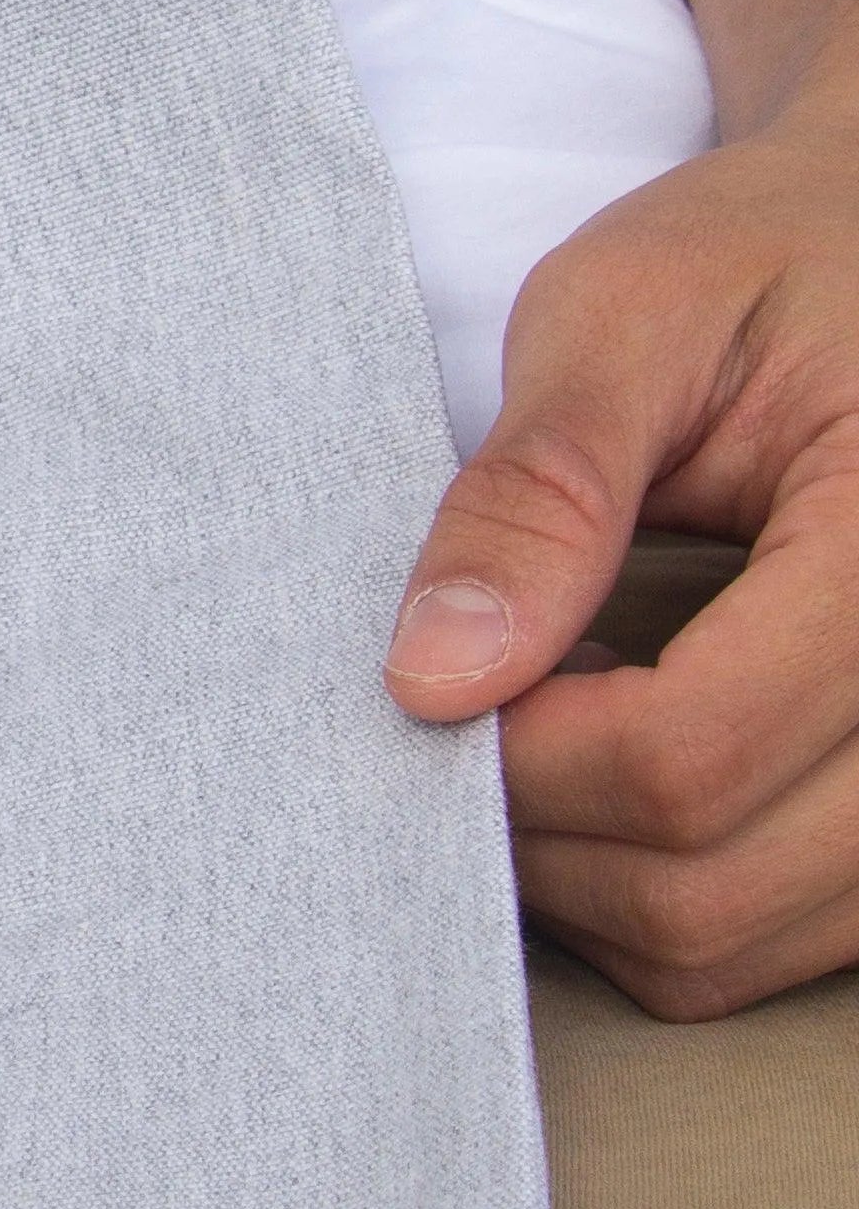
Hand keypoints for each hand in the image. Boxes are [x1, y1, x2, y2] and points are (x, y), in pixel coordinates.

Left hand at [386, 106, 858, 1015]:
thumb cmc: (764, 263)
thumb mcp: (632, 314)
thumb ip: (540, 490)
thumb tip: (431, 677)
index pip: (683, 758)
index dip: (520, 753)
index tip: (428, 676)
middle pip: (707, 887)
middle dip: (540, 829)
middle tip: (465, 698)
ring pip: (737, 944)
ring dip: (595, 873)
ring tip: (546, 713)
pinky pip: (780, 939)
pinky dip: (666, 889)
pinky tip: (617, 755)